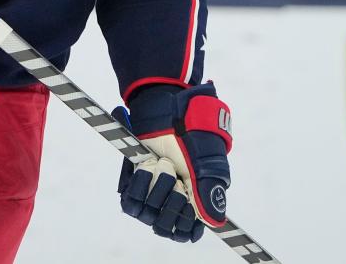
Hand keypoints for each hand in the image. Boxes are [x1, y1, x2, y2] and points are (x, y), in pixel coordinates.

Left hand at [112, 82, 231, 242]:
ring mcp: (151, 194)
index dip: (185, 224)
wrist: (168, 112)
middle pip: (165, 226)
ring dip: (156, 189)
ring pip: (148, 215)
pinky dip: (139, 184)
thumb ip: (209, 194)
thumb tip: (214, 223)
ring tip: (164, 165)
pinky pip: (130, 202)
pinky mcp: (133, 184)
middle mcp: (171, 202)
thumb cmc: (192, 138)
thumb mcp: (206, 165)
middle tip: (177, 177)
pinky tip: (147, 167)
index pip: (186, 233)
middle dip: (171, 202)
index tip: (188, 200)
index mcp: (194, 202)